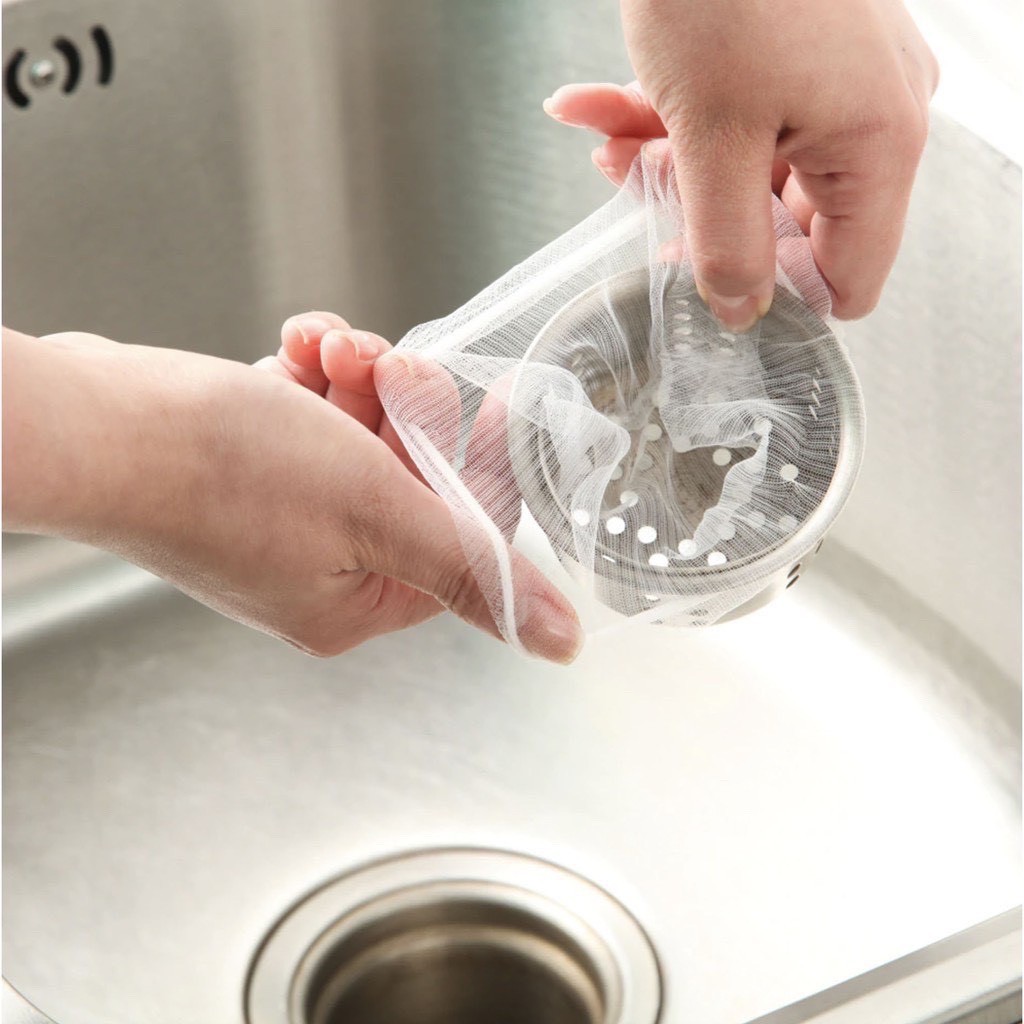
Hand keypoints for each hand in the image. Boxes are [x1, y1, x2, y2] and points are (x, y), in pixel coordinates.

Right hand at [2, 324, 582, 661]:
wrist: (97, 424)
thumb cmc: (223, 475)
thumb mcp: (378, 514)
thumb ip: (476, 568)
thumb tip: (561, 642)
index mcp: (361, 601)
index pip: (464, 535)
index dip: (486, 466)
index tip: (503, 402)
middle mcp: (324, 567)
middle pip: (415, 476)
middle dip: (409, 409)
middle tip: (390, 369)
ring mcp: (283, 515)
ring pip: (366, 432)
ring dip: (361, 379)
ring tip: (329, 351)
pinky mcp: (250, 468)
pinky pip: (315, 415)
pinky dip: (316, 376)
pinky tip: (299, 348)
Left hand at [544, 0, 937, 327]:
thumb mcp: (714, 138)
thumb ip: (727, 243)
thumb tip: (741, 311)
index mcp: (878, 146)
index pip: (848, 276)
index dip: (774, 296)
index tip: (704, 281)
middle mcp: (871, 115)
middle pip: (784, 223)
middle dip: (700, 216)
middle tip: (642, 195)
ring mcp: (832, 79)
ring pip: (746, 169)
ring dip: (667, 165)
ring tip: (608, 144)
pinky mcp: (792, 52)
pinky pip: (733, 115)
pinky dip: (665, 119)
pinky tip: (596, 109)